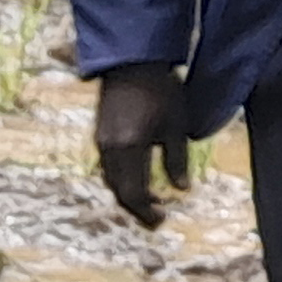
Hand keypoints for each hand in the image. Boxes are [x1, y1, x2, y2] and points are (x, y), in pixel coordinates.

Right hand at [94, 61, 191, 226]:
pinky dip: (122, 179)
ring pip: (111, 179)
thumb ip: (176, 159)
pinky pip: (108, 166)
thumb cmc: (160, 90)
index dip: (146, 210)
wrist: (132, 61)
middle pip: (118, 190)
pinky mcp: (100, 133)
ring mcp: (101, 141)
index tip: (161, 220)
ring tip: (151, 200)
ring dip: (128, 194)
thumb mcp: (175, 125)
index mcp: (128, 148)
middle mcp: (109, 149)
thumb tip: (181, 189)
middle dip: (136, 208)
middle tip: (156, 218)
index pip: (133, 192)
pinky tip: (139, 177)